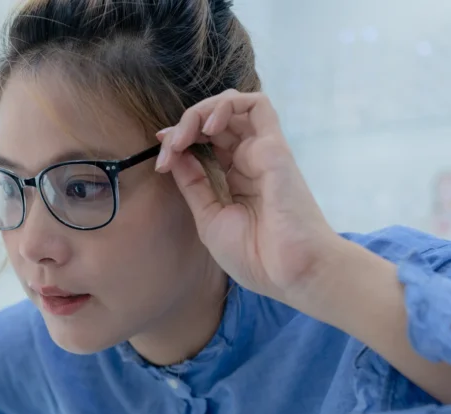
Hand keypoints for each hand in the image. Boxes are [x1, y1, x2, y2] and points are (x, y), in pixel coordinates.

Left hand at [155, 90, 342, 303]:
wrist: (289, 272)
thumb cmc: (255, 256)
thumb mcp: (210, 218)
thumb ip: (194, 185)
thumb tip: (175, 154)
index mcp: (234, 180)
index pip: (204, 144)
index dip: (179, 142)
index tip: (161, 157)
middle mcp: (248, 161)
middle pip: (213, 123)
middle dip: (182, 128)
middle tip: (167, 149)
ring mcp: (262, 151)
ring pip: (230, 106)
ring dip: (199, 113)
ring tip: (182, 137)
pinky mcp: (275, 145)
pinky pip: (256, 105)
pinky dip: (226, 105)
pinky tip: (209, 126)